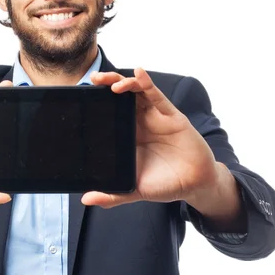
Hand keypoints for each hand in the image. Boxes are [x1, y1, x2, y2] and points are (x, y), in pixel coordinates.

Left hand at [81, 68, 219, 208]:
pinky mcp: (170, 115)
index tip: (81, 97)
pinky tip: (138, 74)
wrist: (194, 185)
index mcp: (127, 137)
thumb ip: (112, 195)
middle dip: (105, 86)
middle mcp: (138, 123)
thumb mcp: (134, 191)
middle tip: (92, 80)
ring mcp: (154, 117)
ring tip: (110, 83)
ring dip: (122, 82)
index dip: (96, 103)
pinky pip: (156, 95)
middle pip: (119, 97)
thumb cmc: (164, 184)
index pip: (108, 114)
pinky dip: (146, 83)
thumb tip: (87, 199)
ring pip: (135, 91)